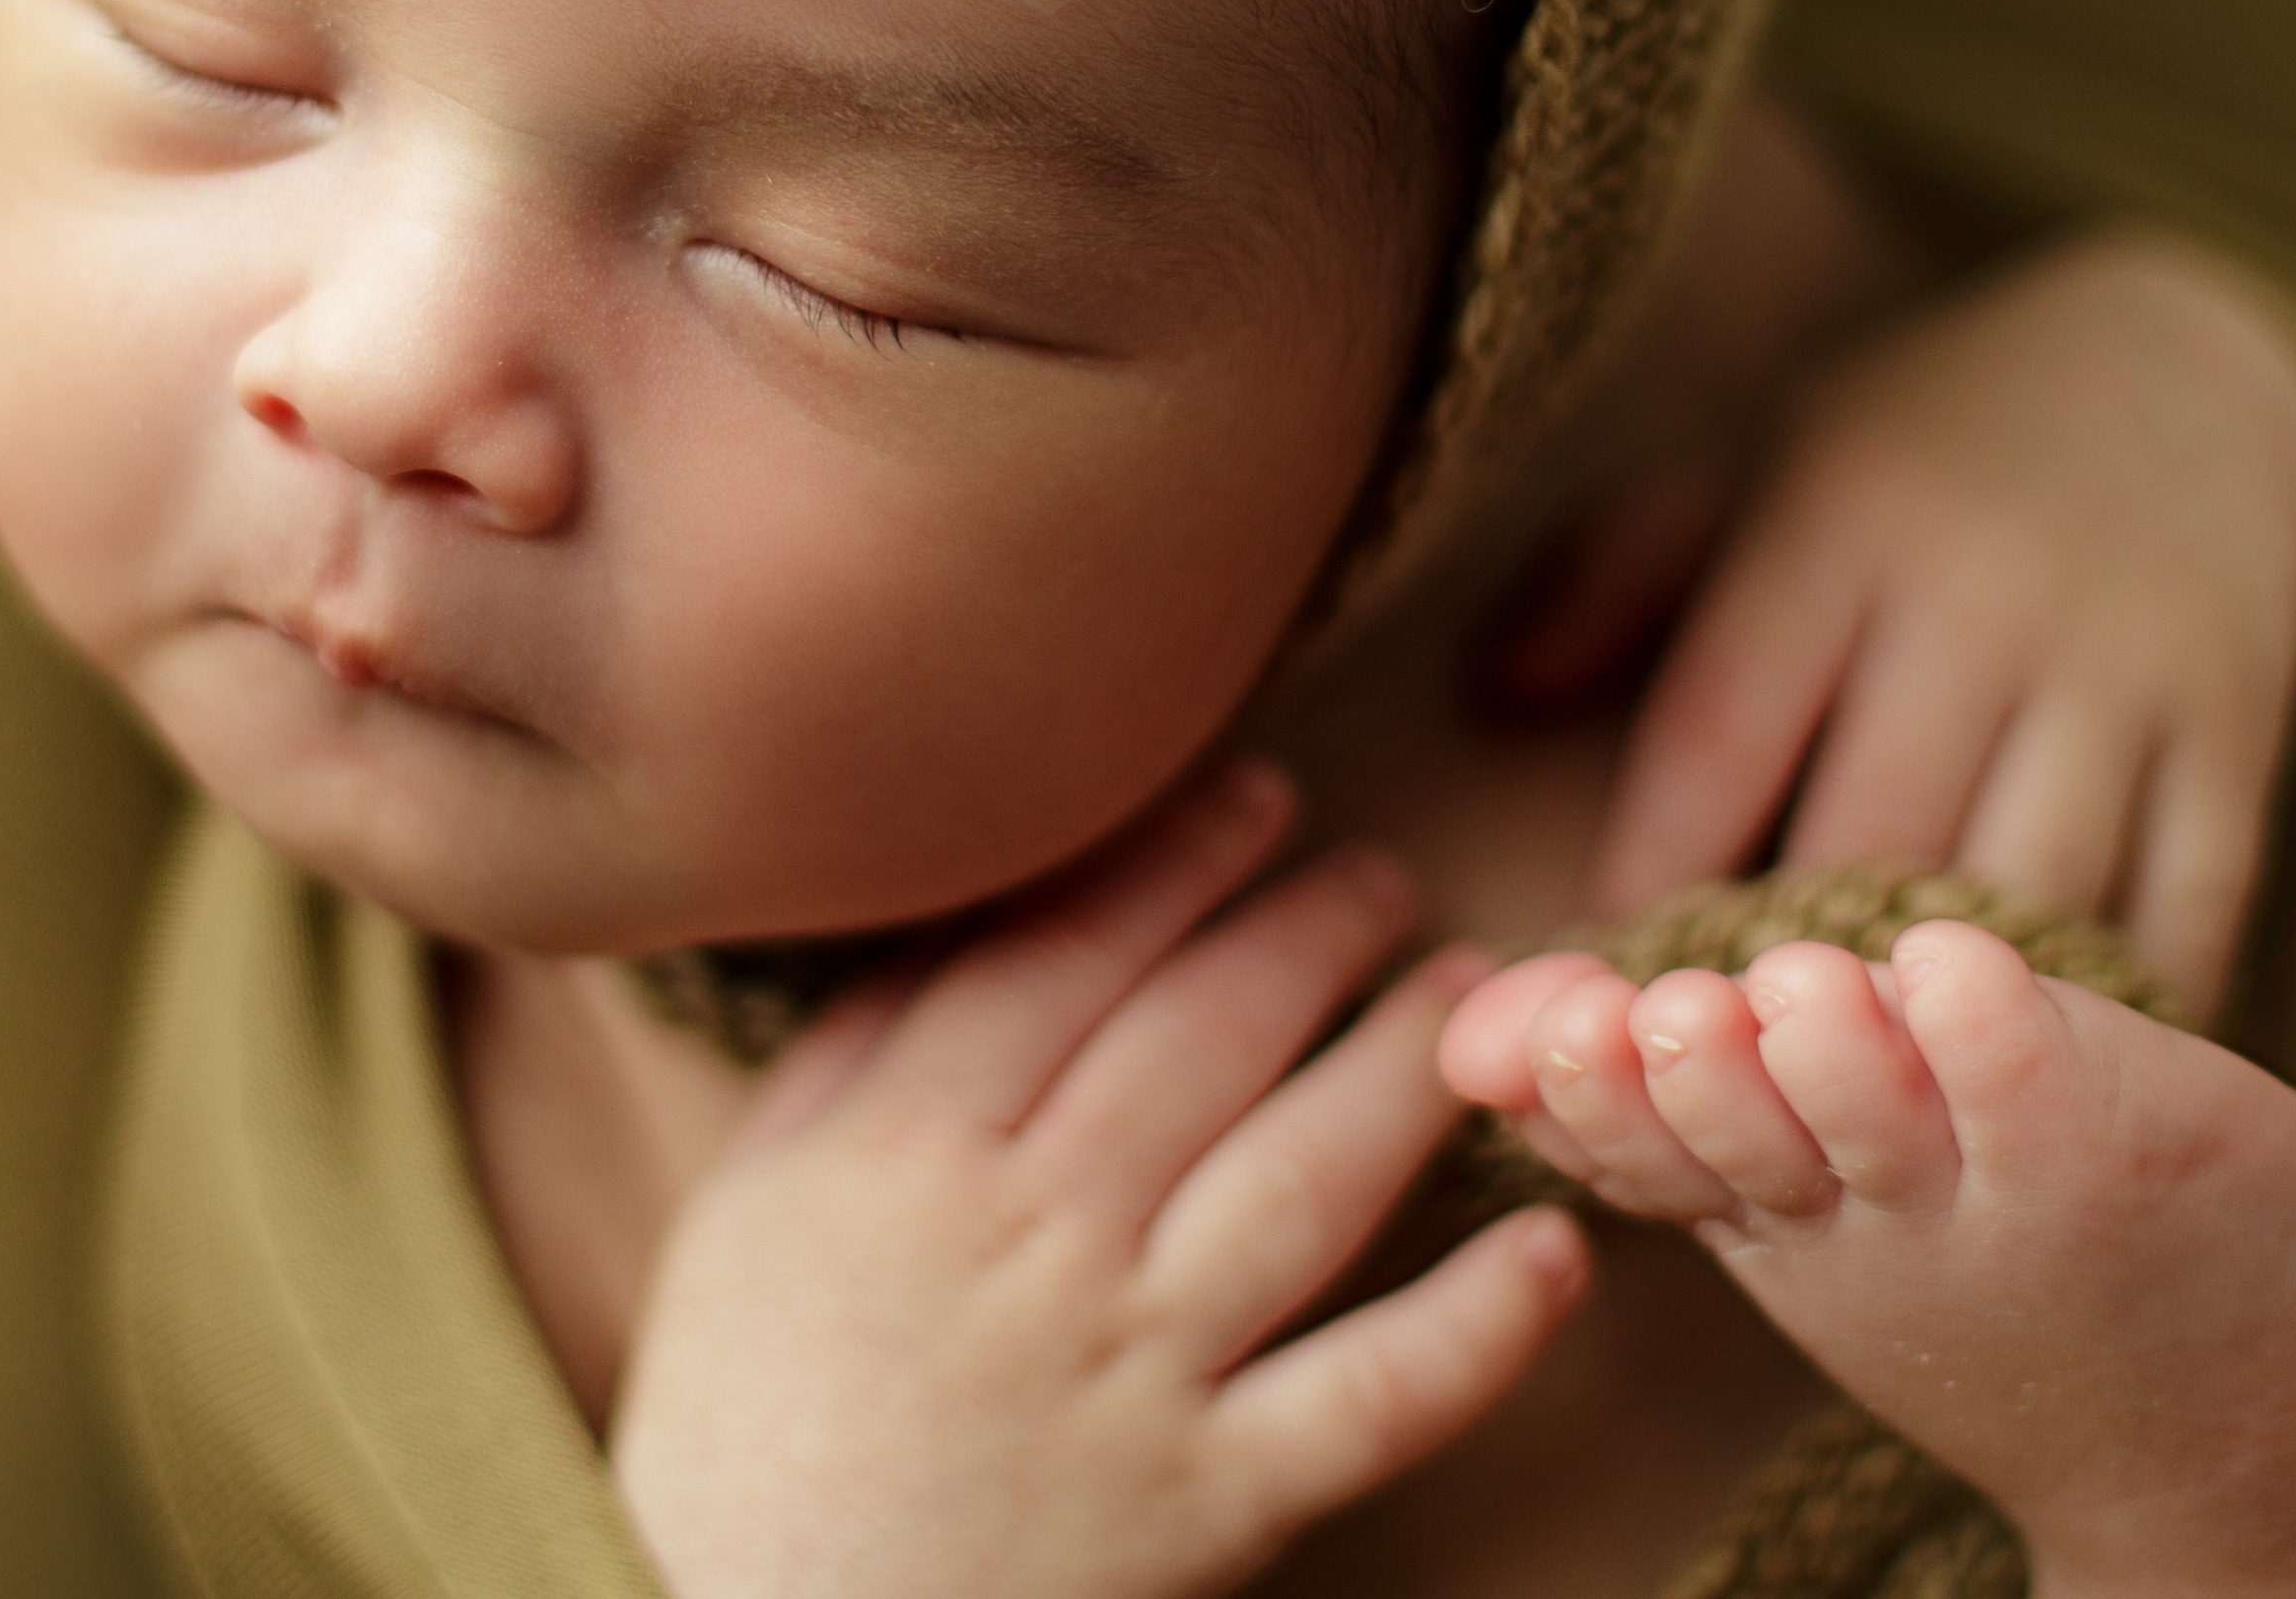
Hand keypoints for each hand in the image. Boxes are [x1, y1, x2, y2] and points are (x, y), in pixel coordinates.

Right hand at [610, 766, 1587, 1598]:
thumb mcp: (747, 1208)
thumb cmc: (743, 1420)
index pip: (1065, 956)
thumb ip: (845, 1058)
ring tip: (1472, 994)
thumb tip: (957, 912)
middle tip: (1382, 874)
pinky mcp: (1212, 1502)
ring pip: (1301, 1183)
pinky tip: (1552, 1250)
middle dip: (1307, 934)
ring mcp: (1132, 1371)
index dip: (1176, 862)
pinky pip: (1371, 1399)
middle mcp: (1032, 1240)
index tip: (1257, 794)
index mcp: (904, 1154)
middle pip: (1198, 1041)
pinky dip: (1475, 1327)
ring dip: (1402, 1071)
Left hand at [1562, 230, 2295, 1011]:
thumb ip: (1616, 571)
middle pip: (1869, 833)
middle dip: (1784, 976)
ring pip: (2023, 895)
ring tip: (1856, 1105)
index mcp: (1836, 529)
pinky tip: (2032, 1085)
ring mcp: (2120, 675)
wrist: (2175, 363)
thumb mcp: (1750, 461)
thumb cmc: (1909, 441)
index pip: (1717, 729)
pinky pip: (2181, 910)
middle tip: (1714, 1082)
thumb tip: (1498, 691)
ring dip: (1938, 1018)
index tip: (1590, 983)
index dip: (1648, 867)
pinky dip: (2109, 1014)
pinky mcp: (2232, 737)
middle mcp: (1980, 605)